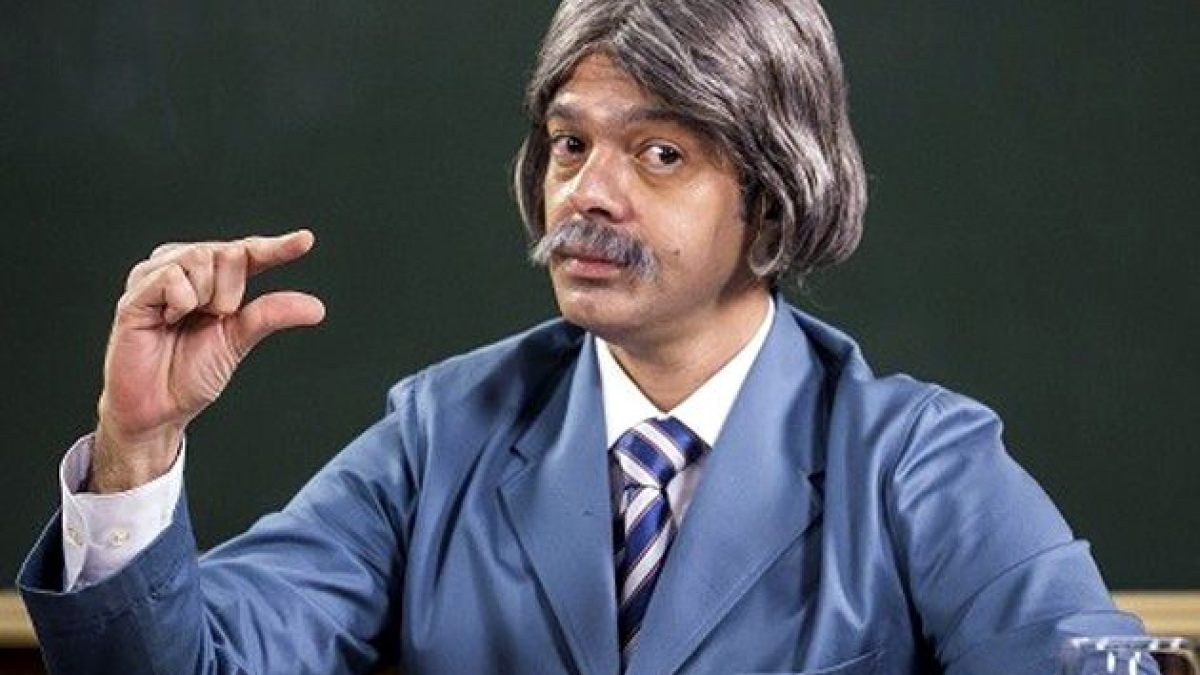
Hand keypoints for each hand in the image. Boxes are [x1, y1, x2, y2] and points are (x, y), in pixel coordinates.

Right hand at [90, 230, 325, 492]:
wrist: (158, 408)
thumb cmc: (190, 373)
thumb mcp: (239, 340)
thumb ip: (270, 315)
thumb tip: (316, 308)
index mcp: (212, 278)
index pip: (249, 252)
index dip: (277, 247)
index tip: (306, 240)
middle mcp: (184, 269)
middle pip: (229, 252)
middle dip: (230, 292)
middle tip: (210, 320)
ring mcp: (156, 278)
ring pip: (200, 258)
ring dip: (205, 297)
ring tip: (185, 320)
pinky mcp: (135, 294)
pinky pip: (170, 277)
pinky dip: (181, 300)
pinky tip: (168, 318)